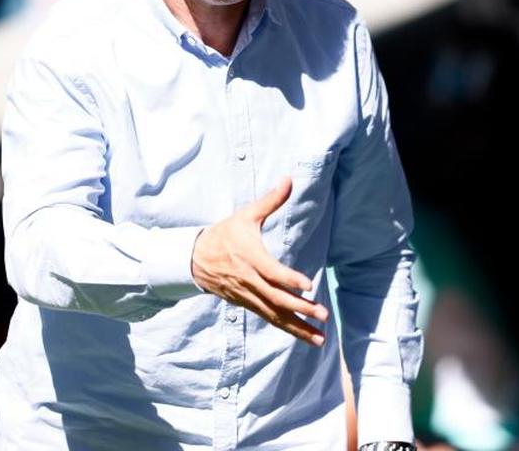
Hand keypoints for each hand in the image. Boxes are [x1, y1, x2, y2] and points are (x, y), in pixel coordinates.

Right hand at [191, 177, 328, 346]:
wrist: (195, 259)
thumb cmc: (225, 234)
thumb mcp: (245, 215)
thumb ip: (270, 201)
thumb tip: (288, 179)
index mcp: (250, 257)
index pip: (271, 271)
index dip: (289, 279)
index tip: (309, 286)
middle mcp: (249, 280)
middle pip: (276, 298)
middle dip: (301, 308)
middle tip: (323, 314)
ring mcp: (248, 296)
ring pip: (275, 315)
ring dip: (298, 328)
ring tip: (320, 339)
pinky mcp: (248, 304)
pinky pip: (270, 319)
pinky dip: (288, 328)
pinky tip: (306, 336)